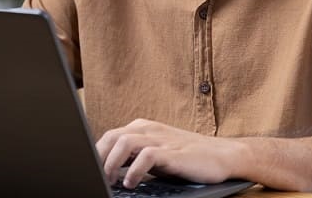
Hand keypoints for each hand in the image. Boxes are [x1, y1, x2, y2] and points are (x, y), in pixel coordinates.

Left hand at [95, 118, 244, 187]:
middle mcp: (149, 130)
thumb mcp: (156, 154)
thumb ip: (134, 156)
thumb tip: (108, 169)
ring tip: (109, 180)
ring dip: (112, 162)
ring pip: (125, 142)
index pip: (109, 136)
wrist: (223, 155)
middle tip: (95, 176)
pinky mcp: (173, 152)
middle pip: (112, 136)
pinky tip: (130, 182)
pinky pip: (146, 156)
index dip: (96, 153)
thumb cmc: (188, 157)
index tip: (89, 169)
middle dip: (99, 156)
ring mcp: (161, 139)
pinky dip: (134, 169)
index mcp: (142, 128)